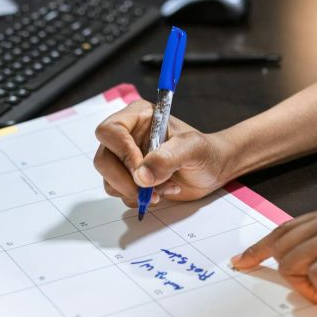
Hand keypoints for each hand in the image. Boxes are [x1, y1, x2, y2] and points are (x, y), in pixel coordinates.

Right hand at [93, 100, 233, 207]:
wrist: (213, 170)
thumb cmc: (206, 152)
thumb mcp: (193, 149)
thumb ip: (167, 158)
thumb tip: (141, 176)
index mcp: (139, 117)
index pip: (110, 131)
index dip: (122, 153)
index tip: (142, 172)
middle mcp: (127, 136)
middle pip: (103, 159)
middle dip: (125, 180)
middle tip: (150, 190)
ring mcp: (127, 159)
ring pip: (109, 179)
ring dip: (136, 191)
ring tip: (165, 188)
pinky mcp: (130, 178)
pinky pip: (120, 193)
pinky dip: (140, 199)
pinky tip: (162, 192)